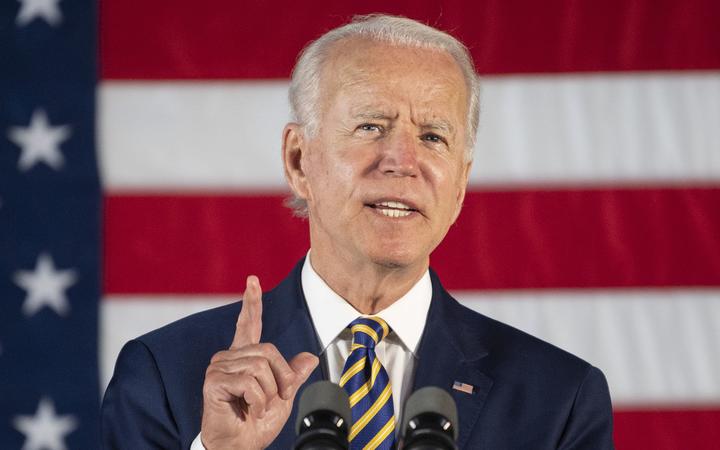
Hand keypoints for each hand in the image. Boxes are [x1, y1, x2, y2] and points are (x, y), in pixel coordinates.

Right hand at [201, 275, 318, 449]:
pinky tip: (249, 410)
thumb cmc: (256, 423)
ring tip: (258, 407)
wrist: (240, 445)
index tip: (252, 280)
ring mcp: (219, 367)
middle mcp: (229, 357)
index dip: (252, 302)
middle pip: (269, 351)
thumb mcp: (283, 396)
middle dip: (281, 378)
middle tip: (276, 400)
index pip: (248, 324)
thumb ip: (293, 375)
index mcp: (244, 357)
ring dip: (269, 392)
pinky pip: (249, 381)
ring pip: (260, 366)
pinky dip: (258, 400)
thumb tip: (309, 358)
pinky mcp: (214, 381)